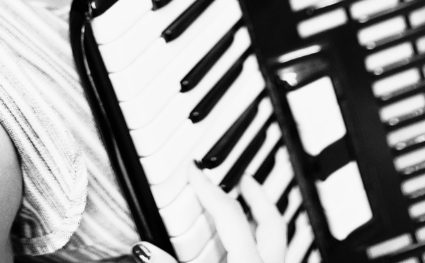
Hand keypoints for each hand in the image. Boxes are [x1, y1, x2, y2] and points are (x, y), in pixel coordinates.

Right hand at [131, 168, 286, 262]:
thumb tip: (144, 249)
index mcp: (249, 261)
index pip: (229, 213)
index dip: (208, 189)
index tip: (194, 171)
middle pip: (272, 221)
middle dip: (258, 195)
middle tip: (244, 179)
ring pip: (280, 240)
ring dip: (265, 220)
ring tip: (252, 208)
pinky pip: (277, 258)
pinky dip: (265, 245)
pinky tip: (252, 248)